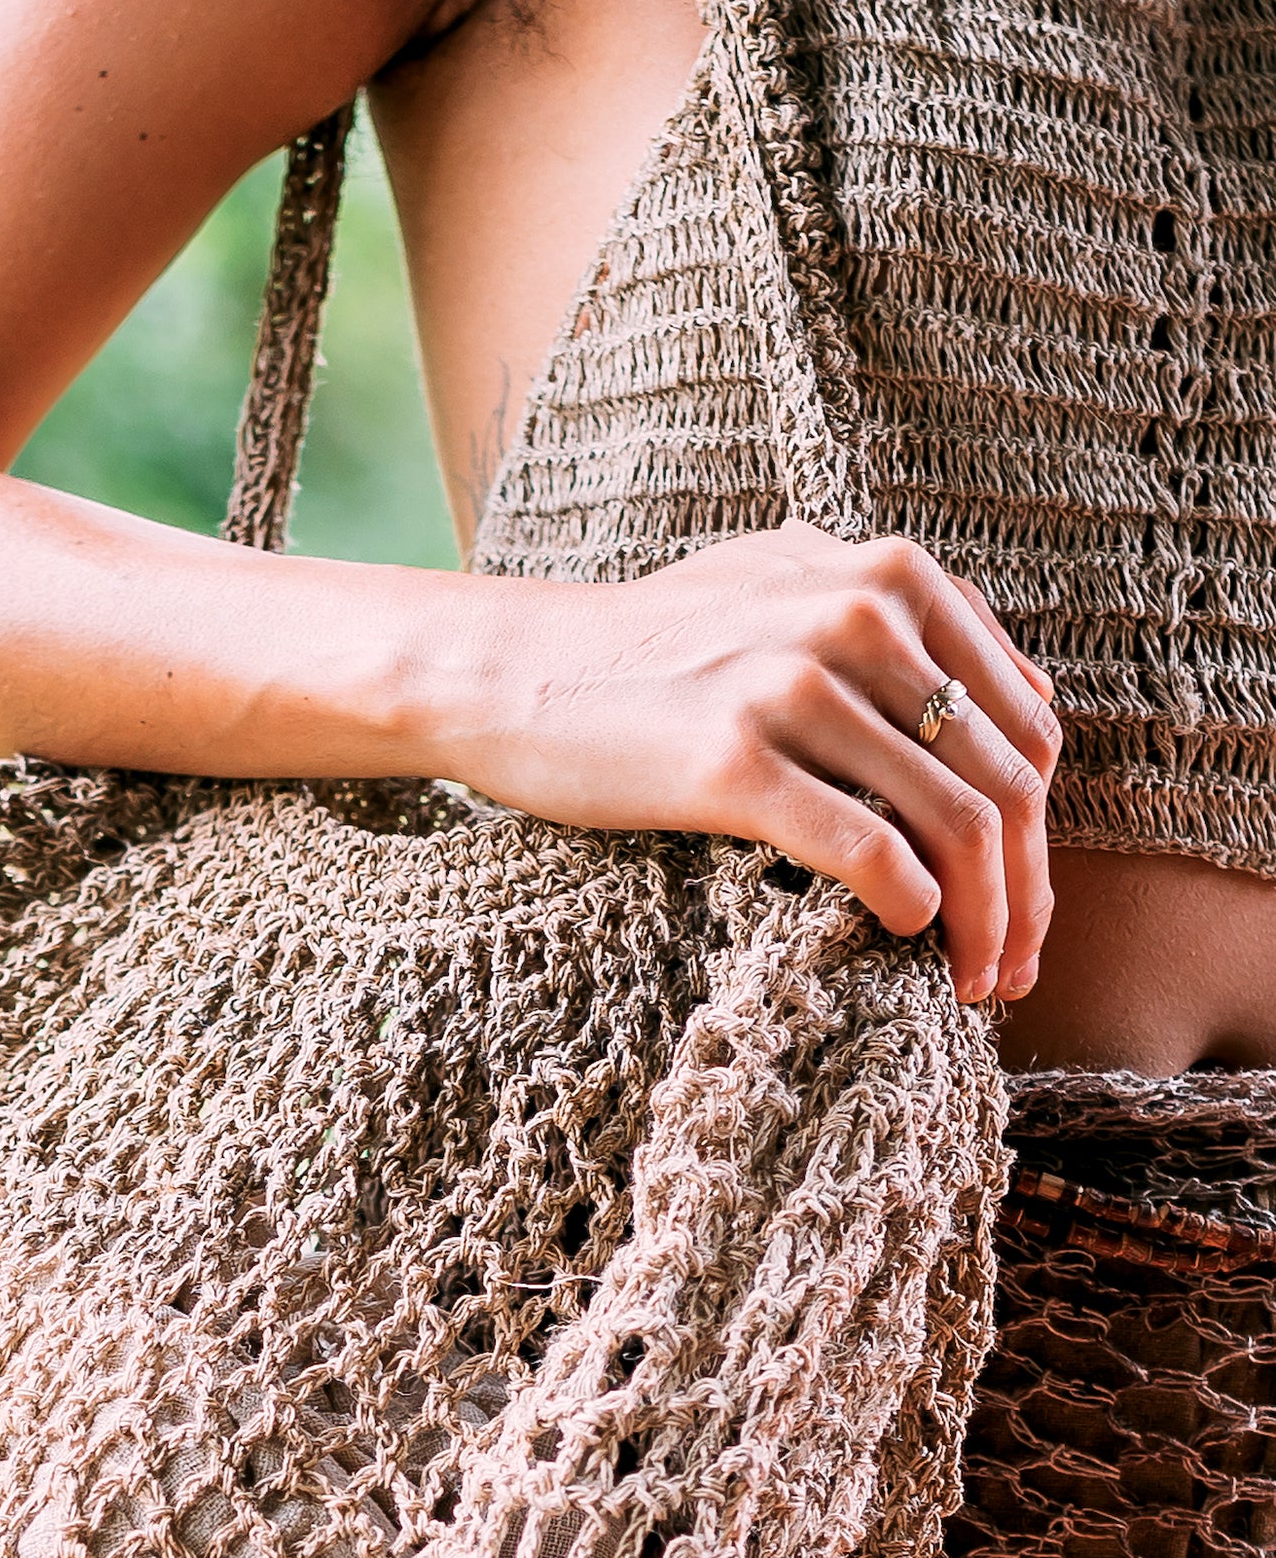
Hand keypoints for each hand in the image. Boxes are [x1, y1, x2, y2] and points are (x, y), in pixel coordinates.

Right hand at [445, 525, 1060, 1004]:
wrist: (515, 670)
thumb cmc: (652, 649)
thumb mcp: (787, 589)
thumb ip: (903, 617)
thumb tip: (1030, 693)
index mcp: (889, 577)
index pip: (1025, 724)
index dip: (1043, 832)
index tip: (1026, 908)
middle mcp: (856, 616)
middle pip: (1003, 783)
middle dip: (1028, 896)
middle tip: (1014, 971)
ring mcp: (794, 686)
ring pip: (952, 825)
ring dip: (981, 923)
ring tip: (970, 980)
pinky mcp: (733, 762)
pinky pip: (867, 849)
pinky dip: (909, 905)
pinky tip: (905, 934)